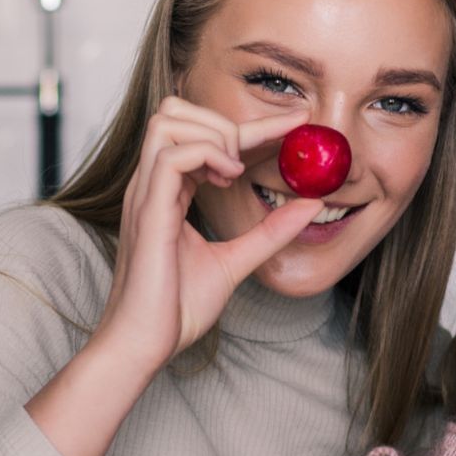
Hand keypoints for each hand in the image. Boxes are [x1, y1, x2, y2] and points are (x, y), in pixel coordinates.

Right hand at [93, 95, 322, 370]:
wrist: (144, 345)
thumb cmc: (176, 310)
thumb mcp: (236, 262)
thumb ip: (269, 233)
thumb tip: (311, 204)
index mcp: (167, 194)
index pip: (203, 137)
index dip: (252, 125)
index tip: (294, 122)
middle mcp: (152, 186)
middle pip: (174, 111)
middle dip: (225, 120)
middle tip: (261, 151)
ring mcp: (146, 194)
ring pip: (168, 121)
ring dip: (213, 133)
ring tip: (238, 168)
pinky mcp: (148, 211)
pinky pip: (172, 156)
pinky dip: (207, 154)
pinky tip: (229, 178)